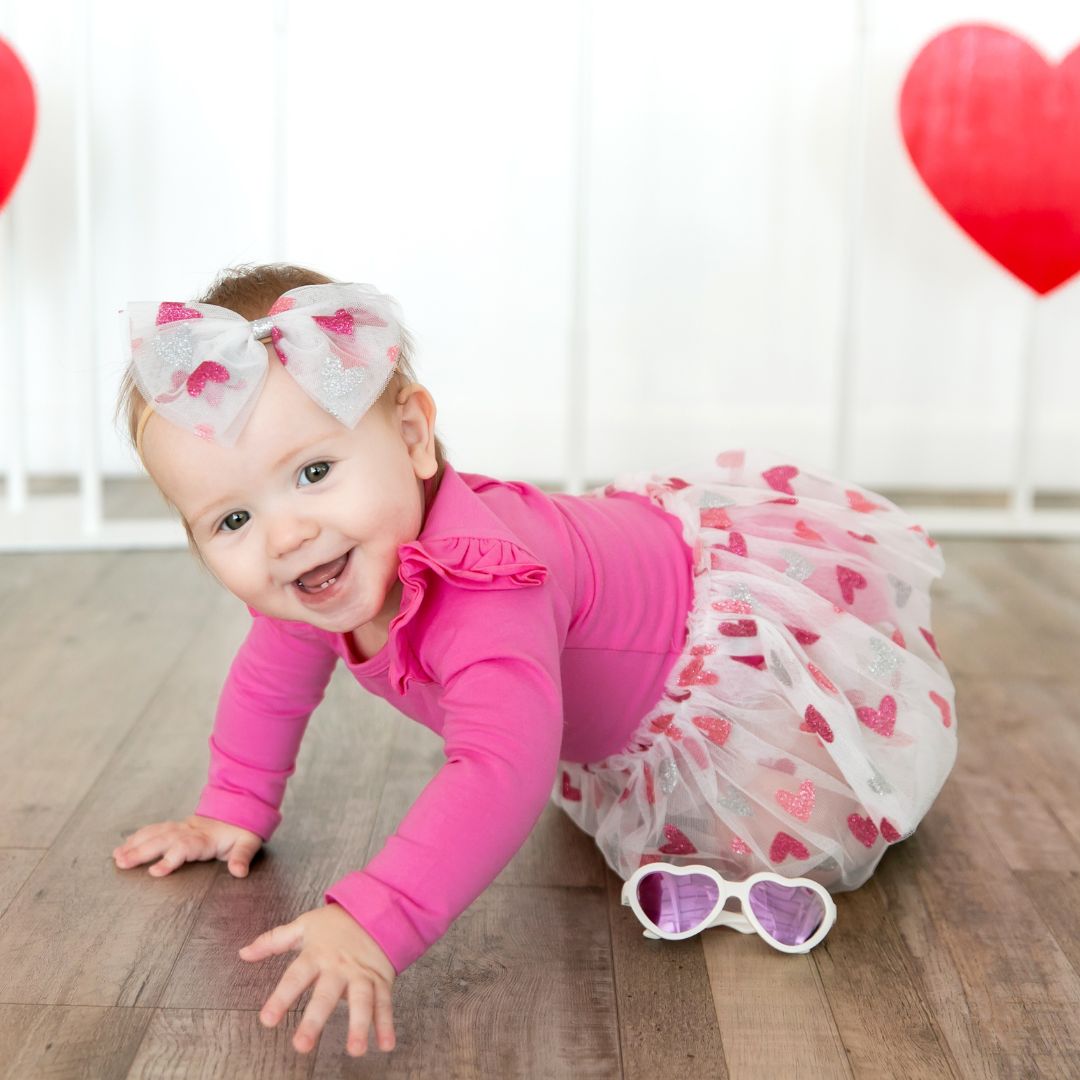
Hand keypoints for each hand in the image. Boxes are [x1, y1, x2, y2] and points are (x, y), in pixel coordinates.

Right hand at [112, 814, 262, 877]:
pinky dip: (137, 838)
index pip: (184, 848)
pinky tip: (122, 847)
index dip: (170, 859)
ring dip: (134, 844)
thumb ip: (242, 856)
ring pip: (154, 834)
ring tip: (116, 857)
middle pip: (162, 840)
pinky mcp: (175, 828)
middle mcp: (189, 832)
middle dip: (142, 852)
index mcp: (205, 838)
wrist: (239, 811)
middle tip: (122, 863)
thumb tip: (239, 872)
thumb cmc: (241, 832)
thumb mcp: (248, 843)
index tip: (155, 872)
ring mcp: (180, 828)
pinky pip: (154, 831)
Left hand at [239, 904, 396, 1056]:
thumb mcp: (303, 926)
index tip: (267, 1020)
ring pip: (362, 1000)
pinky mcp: (381, 980)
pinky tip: (386, 1044)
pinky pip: (384, 1003)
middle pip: (326, 994)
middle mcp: (339, 967)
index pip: (295, 977)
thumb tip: (243, 953)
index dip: (281, 998)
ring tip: (356, 1050)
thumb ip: (273, 941)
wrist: (376, 907)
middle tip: (302, 1045)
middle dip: (315, 1020)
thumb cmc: (336, 923)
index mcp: (316, 954)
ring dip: (359, 1025)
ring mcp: (362, 974)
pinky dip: (386, 1024)